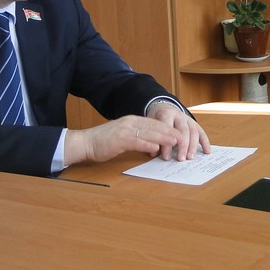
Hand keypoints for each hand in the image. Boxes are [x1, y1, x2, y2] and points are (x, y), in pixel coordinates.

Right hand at [64, 115, 180, 165]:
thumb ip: (138, 137)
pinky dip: (147, 145)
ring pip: (148, 133)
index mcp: (132, 120)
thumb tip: (154, 145)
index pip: (154, 123)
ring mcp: (124, 130)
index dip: (168, 128)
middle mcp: (130, 122)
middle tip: (183, 137)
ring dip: (163, 138)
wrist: (86, 143)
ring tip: (175, 142)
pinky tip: (155, 149)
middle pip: (154, 126)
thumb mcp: (124, 136)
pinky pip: (136, 142)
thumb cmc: (104, 141)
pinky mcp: (119, 140)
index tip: (180, 133)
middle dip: (170, 131)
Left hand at [147, 102, 211, 160]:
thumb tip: (154, 154)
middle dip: (183, 146)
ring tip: (190, 157)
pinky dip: (205, 142)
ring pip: (193, 131)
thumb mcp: (153, 126)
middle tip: (181, 159)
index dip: (167, 144)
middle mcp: (179, 115)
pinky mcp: (194, 123)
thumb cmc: (158, 121)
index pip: (168, 129)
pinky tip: (207, 152)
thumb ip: (154, 139)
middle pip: (183, 130)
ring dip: (193, 146)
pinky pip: (201, 132)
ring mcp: (188, 119)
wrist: (165, 108)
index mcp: (166, 114)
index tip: (166, 157)